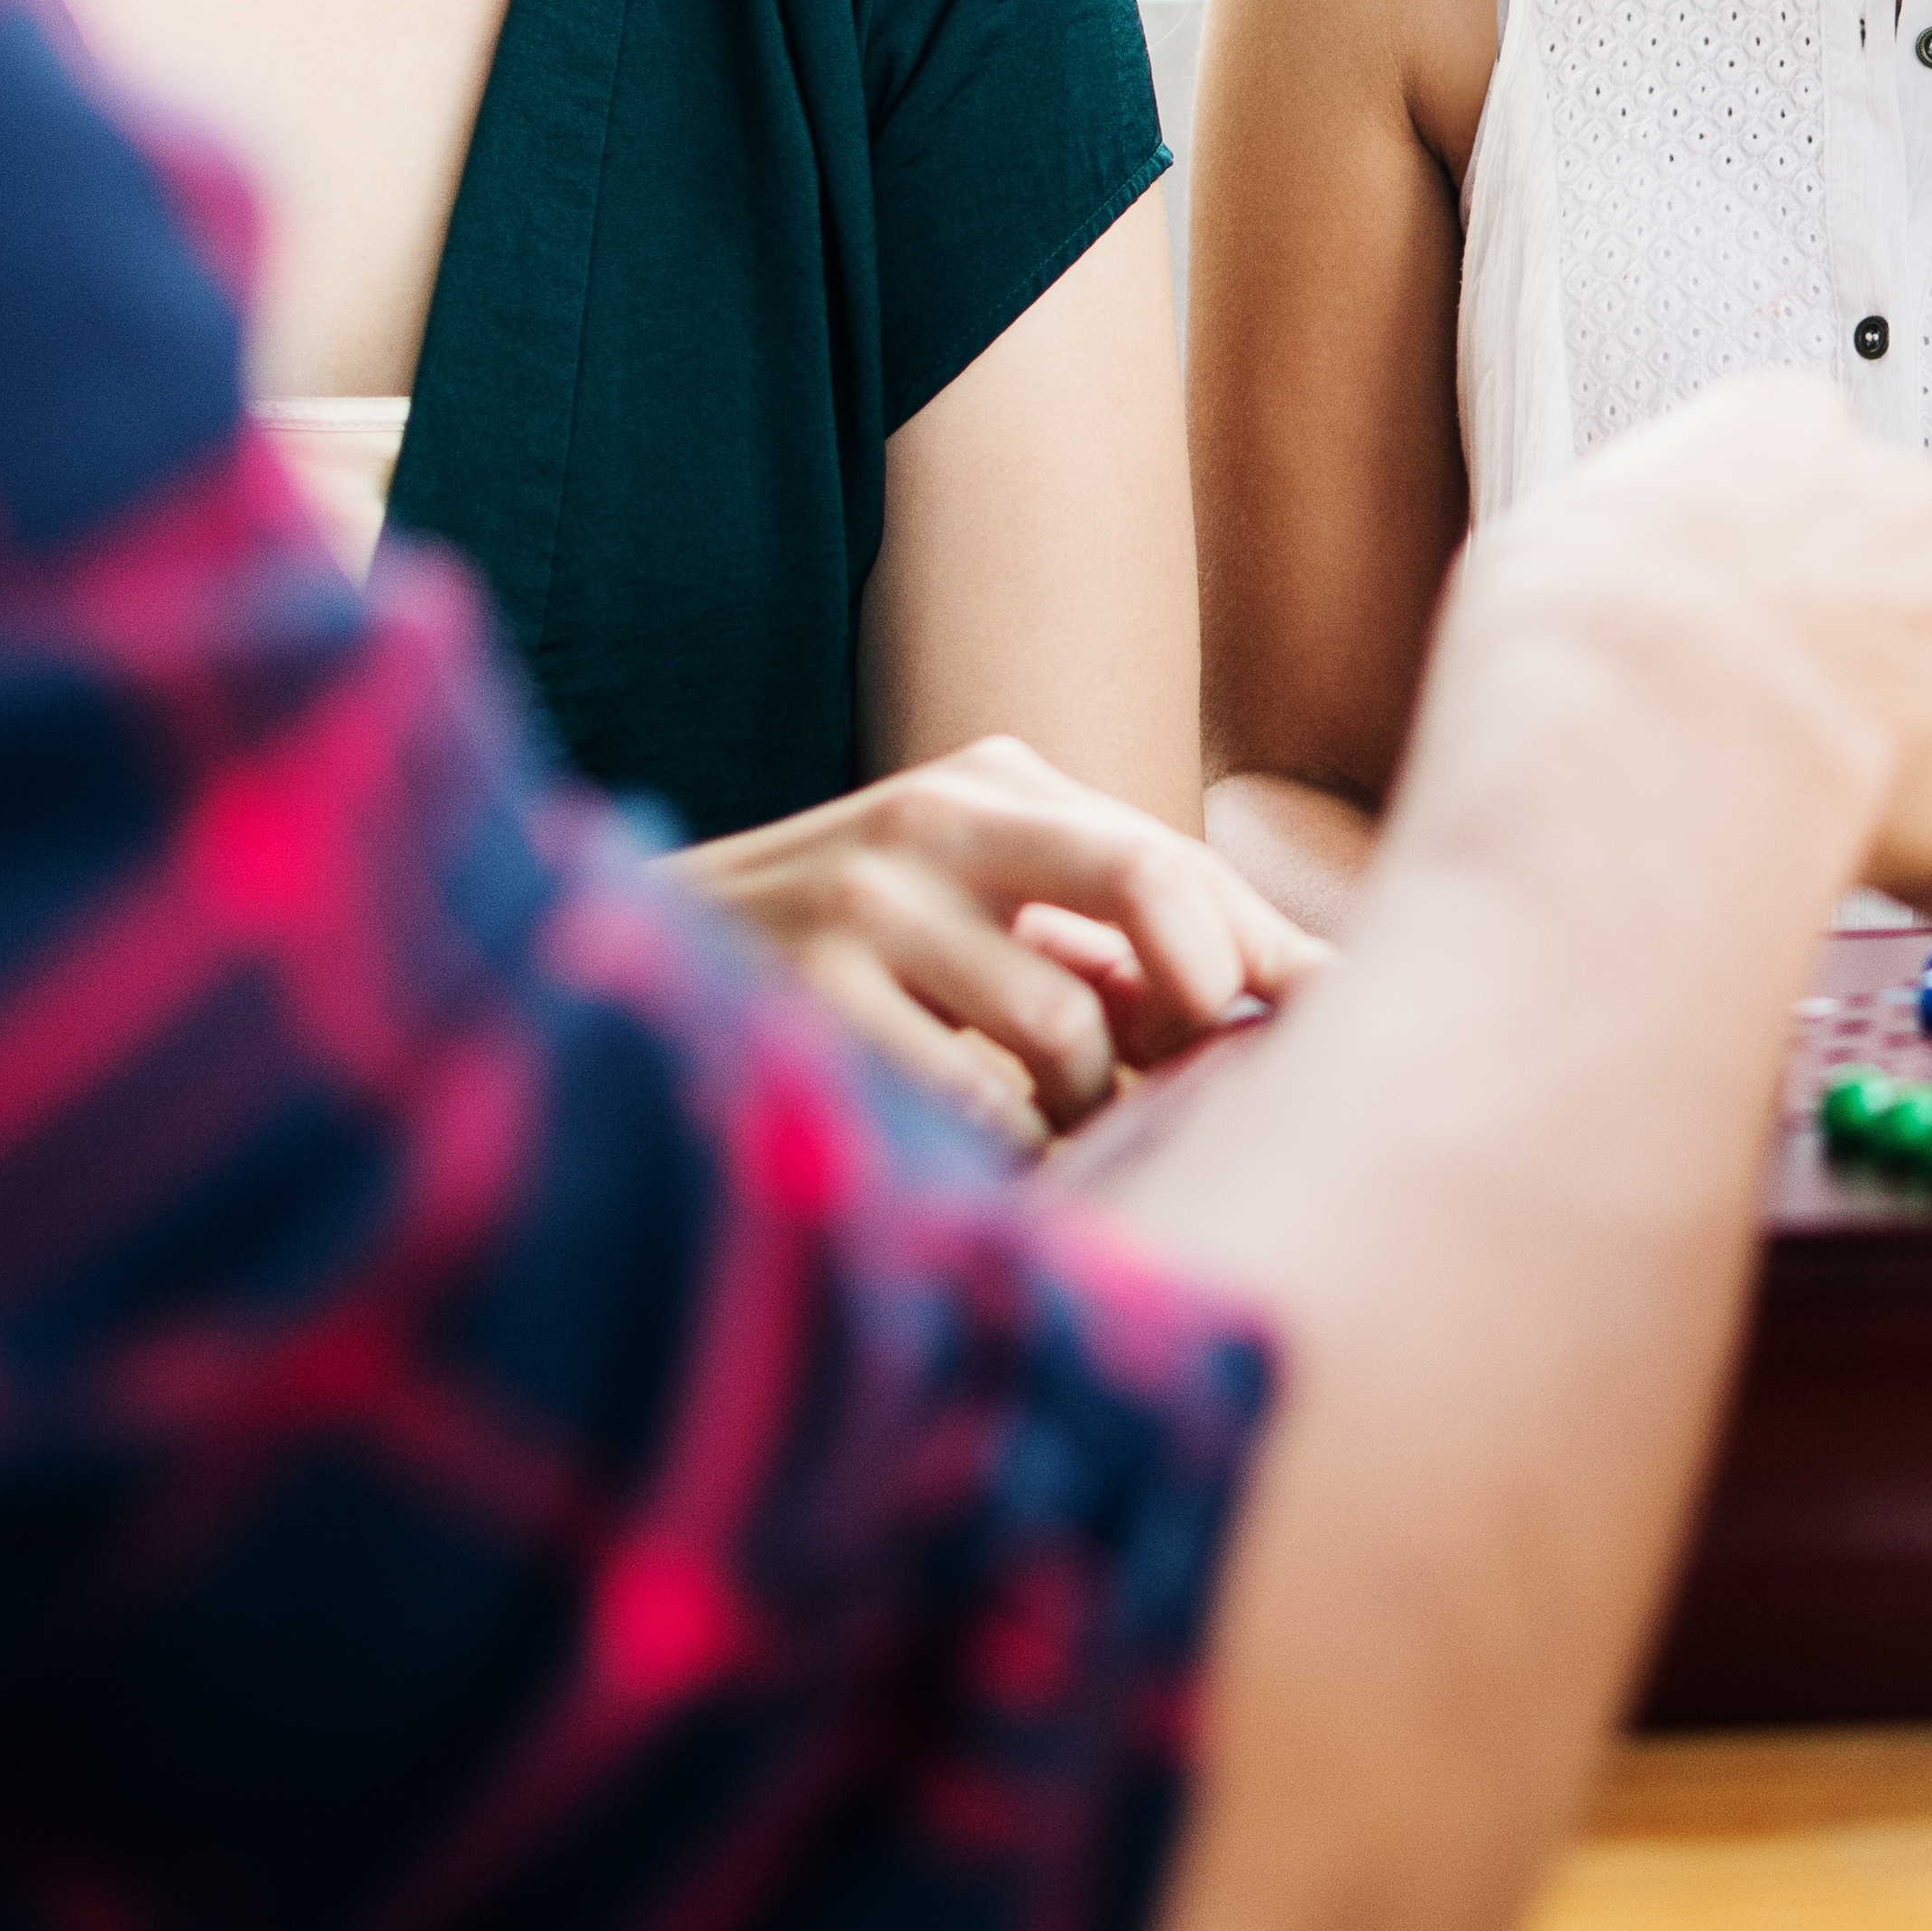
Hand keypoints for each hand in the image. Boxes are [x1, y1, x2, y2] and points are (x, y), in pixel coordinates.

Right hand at [674, 738, 1323, 1135]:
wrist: (607, 972)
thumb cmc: (839, 965)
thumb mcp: (976, 915)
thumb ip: (1111, 943)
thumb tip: (1310, 998)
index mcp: (997, 782)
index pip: (1184, 862)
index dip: (1272, 959)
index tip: (1324, 1030)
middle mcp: (936, 814)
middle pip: (1153, 879)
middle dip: (1211, 997)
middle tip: (1202, 1074)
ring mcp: (864, 898)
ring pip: (1067, 1027)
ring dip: (1077, 1106)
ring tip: (1032, 1120)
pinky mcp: (804, 992)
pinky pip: (970, 1104)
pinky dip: (992, 1148)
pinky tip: (952, 1141)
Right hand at [1423, 371, 1931, 922]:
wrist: (1644, 717)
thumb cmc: (1574, 646)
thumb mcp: (1559, 540)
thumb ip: (1635, 554)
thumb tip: (1617, 607)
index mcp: (1789, 435)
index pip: (1835, 506)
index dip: (1812, 611)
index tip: (1777, 675)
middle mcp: (1920, 497)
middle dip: (1897, 693)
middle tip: (1811, 769)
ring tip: (1849, 835)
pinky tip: (1915, 888)